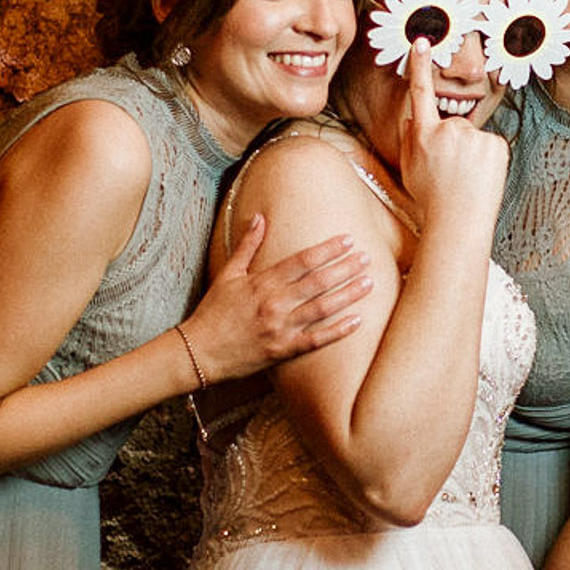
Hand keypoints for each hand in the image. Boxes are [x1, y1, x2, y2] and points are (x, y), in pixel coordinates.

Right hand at [177, 212, 370, 382]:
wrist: (199, 352)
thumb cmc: (213, 312)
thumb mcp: (228, 275)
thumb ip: (247, 246)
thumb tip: (260, 217)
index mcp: (262, 282)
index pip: (302, 261)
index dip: (327, 249)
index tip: (348, 239)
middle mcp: (274, 303)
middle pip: (317, 281)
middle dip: (345, 268)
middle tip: (368, 257)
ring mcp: (280, 328)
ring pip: (322, 308)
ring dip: (348, 295)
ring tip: (369, 282)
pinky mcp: (283, 351)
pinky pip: (316, 341)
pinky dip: (338, 331)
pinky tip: (358, 321)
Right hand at [398, 40, 508, 233]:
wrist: (459, 222)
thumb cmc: (432, 200)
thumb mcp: (410, 170)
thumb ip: (410, 141)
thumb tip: (412, 120)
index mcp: (423, 135)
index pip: (420, 93)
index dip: (420, 66)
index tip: (422, 42)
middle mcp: (447, 129)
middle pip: (453, 127)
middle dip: (453, 144)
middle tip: (451, 173)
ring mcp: (473, 136)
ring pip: (472, 139)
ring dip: (471, 154)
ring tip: (466, 179)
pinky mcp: (495, 144)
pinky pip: (490, 147)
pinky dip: (487, 160)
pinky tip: (481, 178)